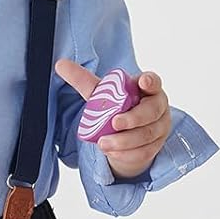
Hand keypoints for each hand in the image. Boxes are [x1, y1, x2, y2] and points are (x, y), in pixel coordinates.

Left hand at [55, 60, 171, 178]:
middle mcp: (157, 106)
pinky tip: (112, 153)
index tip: (143, 82)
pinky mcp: (155, 146)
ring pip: (147, 135)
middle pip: (152, 112)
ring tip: (104, 143)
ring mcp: (159, 127)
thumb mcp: (100, 94)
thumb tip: (60, 64)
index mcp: (147, 88)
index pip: (153, 81)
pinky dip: (127, 154)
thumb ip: (83, 80)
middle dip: (133, 119)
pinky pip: (144, 152)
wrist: (123, 133)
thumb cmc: (116, 106)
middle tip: (114, 123)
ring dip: (125, 141)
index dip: (150, 81)